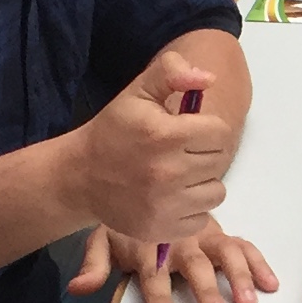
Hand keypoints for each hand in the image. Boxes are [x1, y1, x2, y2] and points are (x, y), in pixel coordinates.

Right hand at [63, 58, 230, 245]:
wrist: (81, 176)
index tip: (187, 131)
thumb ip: (172, 72)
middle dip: (204, 154)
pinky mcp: (163, 230)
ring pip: (216, 193)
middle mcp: (168, 173)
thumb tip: (209, 78)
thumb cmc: (114, 130)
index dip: (207, 128)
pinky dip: (191, 210)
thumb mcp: (138, 91)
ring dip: (202, 183)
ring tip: (178, 175)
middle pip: (220, 161)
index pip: (220, 132)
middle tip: (179, 153)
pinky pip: (202, 219)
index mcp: (164, 135)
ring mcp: (165, 206)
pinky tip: (171, 198)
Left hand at [74, 220, 279, 302]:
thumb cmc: (124, 219)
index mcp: (150, 243)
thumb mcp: (102, 238)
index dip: (159, 297)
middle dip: (206, 291)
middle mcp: (180, 238)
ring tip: (248, 300)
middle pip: (194, 266)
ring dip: (238, 276)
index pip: (154, 273)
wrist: (140, 176)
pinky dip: (257, 263)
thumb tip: (79, 288)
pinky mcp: (220, 234)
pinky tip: (269, 283)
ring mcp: (203, 234)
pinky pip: (242, 247)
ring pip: (224, 254)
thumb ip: (94, 265)